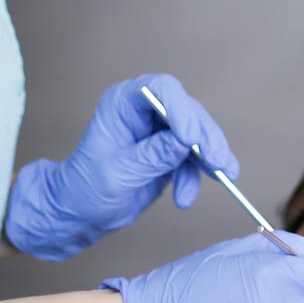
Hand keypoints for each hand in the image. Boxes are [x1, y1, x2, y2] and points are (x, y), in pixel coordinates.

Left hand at [4, 73, 237, 260]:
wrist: (82, 213)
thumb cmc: (87, 188)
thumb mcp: (119, 173)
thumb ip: (153, 155)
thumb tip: (186, 141)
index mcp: (123, 102)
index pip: (159, 89)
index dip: (180, 108)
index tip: (191, 138)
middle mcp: (145, 109)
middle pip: (187, 110)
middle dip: (205, 137)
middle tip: (218, 162)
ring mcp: (160, 130)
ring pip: (198, 133)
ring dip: (208, 158)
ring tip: (221, 178)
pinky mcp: (172, 151)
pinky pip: (195, 157)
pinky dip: (198, 176)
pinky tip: (185, 197)